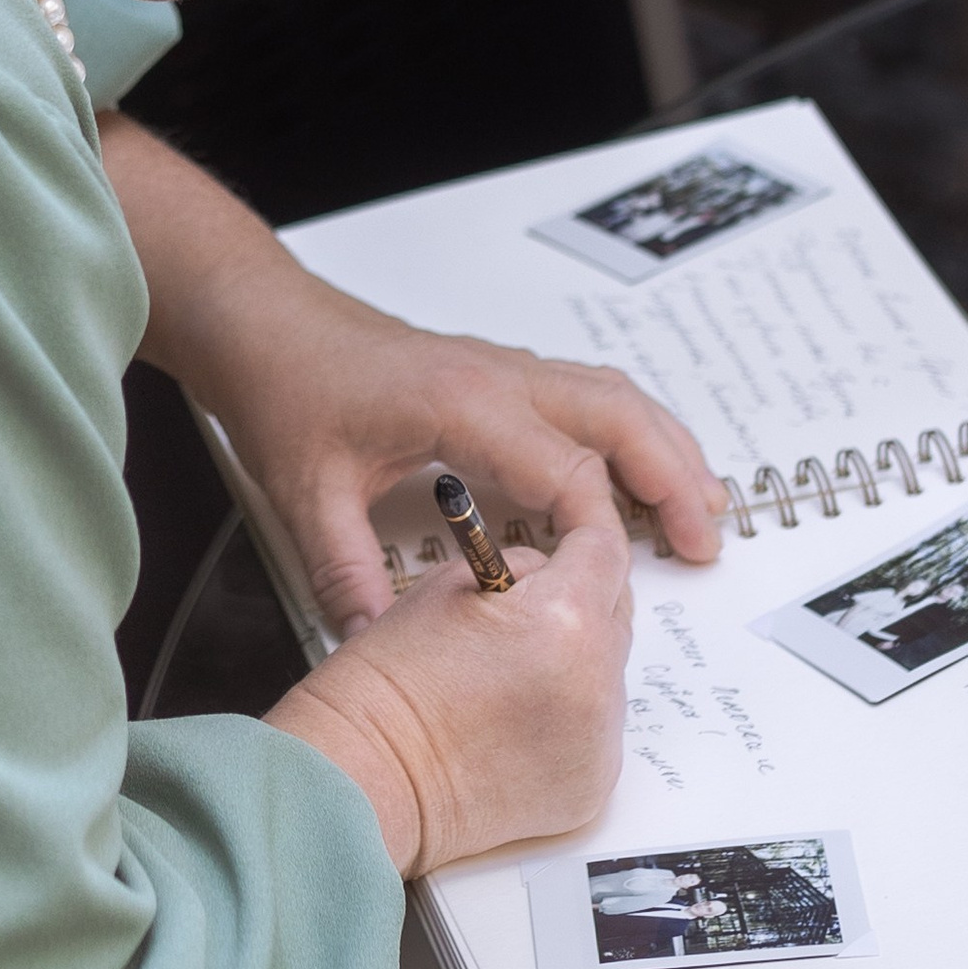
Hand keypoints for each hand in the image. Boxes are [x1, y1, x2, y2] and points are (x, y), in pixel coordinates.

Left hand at [220, 284, 730, 631]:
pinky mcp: (497, 376)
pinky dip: (633, 431)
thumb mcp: (304, 494)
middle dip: (672, 479)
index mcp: (461, 402)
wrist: (262, 320)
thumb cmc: (284, 386)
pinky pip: (588, 395)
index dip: (598, 530)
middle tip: (704, 543)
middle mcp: (497, 376)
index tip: (611, 582)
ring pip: (614, 398)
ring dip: (665, 448)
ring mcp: (502, 369)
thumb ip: (346, 577)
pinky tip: (643, 470)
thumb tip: (381, 648)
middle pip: (619, 417)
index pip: (566, 467)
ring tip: (703, 509)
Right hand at [267, 455, 632, 874]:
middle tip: (523, 620)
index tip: (571, 549)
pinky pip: (596, 735)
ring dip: (575, 668)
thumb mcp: (447, 587)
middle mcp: (596, 682)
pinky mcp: (592, 788)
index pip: (605, 553)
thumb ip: (517, 569)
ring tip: (506, 682)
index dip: (582, 544)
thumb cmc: (388, 685)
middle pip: (616, 616)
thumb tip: (550, 572)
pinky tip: (512, 726)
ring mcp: (599, 743)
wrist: (368, 776)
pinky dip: (567, 724)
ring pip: (607, 678)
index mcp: (563, 619)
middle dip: (579, 607)